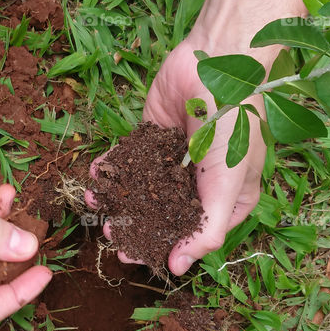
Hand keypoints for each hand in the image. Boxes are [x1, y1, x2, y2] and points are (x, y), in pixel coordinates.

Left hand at [88, 35, 269, 275]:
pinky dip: (112, 168)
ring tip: (95, 203)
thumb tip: (178, 268)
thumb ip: (207, 230)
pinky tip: (98, 176)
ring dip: (117, 197)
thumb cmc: (233, 125)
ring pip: (142, 187)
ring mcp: (175, 159)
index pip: (191, 234)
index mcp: (227, 199)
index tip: (132, 257)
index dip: (162, 247)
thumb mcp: (228, 186)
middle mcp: (200, 183)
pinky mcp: (152, 136)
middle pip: (163, 215)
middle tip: (109, 233)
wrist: (217, 63)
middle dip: (133, 225)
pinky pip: (129, 158)